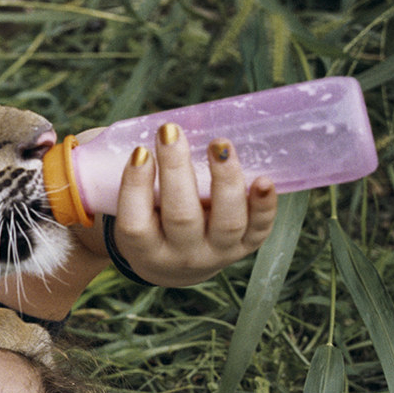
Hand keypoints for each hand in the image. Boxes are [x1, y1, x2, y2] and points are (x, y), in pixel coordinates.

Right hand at [88, 123, 278, 286]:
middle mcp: (182, 256)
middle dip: (176, 171)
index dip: (136, 187)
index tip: (140, 150)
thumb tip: (130, 128)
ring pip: (226, 221)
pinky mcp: (246, 246)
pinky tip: (264, 179)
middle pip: (181, 217)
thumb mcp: (129, 209)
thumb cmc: (149, 220)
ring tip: (220, 143)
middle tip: (170, 131)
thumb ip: (131, 174)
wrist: (178, 264)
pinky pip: (259, 229)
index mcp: (145, 250)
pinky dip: (264, 205)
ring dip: (225, 180)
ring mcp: (217, 253)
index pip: (136, 223)